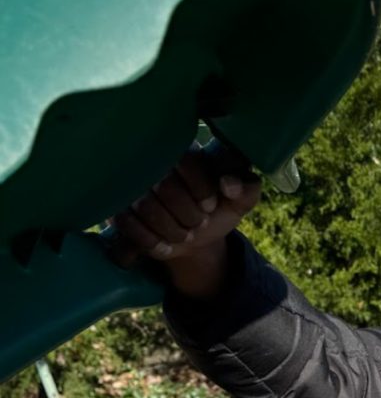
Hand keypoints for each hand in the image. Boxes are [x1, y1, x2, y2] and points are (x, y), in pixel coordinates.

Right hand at [111, 144, 260, 266]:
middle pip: (165, 186)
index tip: (211, 207)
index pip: (187, 160)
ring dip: (171, 229)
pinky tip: (165, 245)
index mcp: (185, 152)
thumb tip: (229, 183)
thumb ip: (246, 189)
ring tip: (185, 235)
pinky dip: (150, 240)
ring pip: (144, 205)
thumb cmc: (217, 209)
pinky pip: (126, 222)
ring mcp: (131, 184)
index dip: (201, 188)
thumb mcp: (239, 202)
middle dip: (188, 214)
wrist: (195, 236)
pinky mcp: (116, 206)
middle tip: (199, 224)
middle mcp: (153, 162)